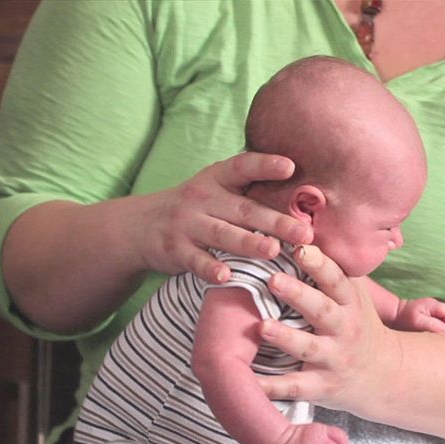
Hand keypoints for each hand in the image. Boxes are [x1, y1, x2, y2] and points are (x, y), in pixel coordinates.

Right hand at [131, 151, 312, 282]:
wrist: (140, 225)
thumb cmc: (195, 208)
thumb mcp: (215, 189)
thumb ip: (249, 190)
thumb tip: (302, 194)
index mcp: (216, 179)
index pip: (242, 167)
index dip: (265, 165)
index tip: (290, 167)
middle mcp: (203, 199)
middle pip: (244, 210)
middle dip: (276, 221)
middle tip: (304, 233)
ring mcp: (187, 224)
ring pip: (223, 234)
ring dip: (249, 243)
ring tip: (273, 250)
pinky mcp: (175, 250)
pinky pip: (195, 260)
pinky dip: (210, 268)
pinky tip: (226, 276)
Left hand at [257, 245, 401, 417]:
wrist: (384, 374)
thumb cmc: (356, 324)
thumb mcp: (353, 295)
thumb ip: (331, 270)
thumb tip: (303, 227)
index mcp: (349, 302)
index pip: (336, 279)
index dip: (319, 263)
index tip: (301, 247)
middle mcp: (344, 329)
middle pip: (322, 310)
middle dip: (298, 295)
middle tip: (273, 279)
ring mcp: (334, 358)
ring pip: (308, 348)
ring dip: (285, 337)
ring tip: (262, 326)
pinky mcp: (322, 386)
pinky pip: (295, 386)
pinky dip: (272, 386)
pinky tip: (248, 379)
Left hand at [392, 298, 444, 332]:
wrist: (394, 314)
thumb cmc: (404, 318)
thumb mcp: (417, 322)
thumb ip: (432, 325)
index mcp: (435, 305)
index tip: (435, 332)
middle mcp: (436, 306)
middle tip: (431, 332)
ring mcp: (434, 310)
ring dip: (440, 329)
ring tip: (427, 331)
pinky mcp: (431, 315)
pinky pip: (440, 323)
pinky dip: (436, 328)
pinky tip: (426, 330)